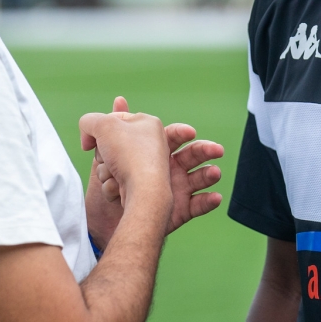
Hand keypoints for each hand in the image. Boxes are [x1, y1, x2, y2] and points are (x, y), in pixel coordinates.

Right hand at [79, 101, 170, 218]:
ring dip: (104, 171)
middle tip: (109, 155)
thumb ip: (88, 121)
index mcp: (148, 123)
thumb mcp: (103, 125)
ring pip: (107, 164)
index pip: (114, 119)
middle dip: (102, 153)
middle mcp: (148, 144)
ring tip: (117, 174)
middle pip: (108, 144)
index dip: (100, 127)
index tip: (95, 135)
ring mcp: (142, 166)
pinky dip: (111, 185)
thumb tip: (88, 138)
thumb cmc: (129, 154)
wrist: (143, 192)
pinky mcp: (136, 186)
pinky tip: (121, 187)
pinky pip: (112, 181)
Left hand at [94, 97, 224, 234]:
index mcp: (155, 150)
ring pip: (200, 177)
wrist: (105, 222)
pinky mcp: (179, 211)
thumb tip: (119, 99)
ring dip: (209, 174)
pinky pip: (198, 205)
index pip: (173, 136)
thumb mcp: (103, 148)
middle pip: (193, 154)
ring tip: (215, 173)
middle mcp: (168, 168)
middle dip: (206, 150)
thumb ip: (108, 122)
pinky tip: (215, 197)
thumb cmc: (109, 182)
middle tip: (217, 150)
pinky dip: (208, 201)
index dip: (182, 132)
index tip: (190, 132)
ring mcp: (176, 189)